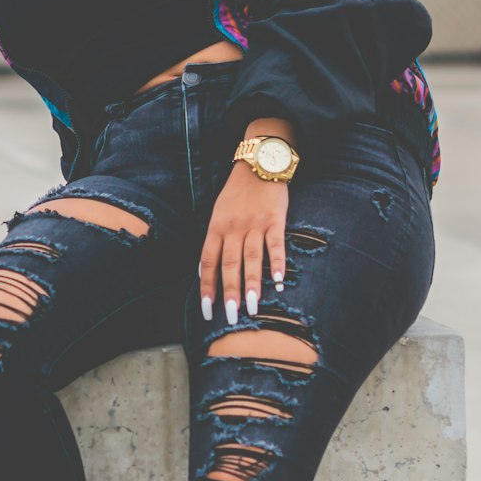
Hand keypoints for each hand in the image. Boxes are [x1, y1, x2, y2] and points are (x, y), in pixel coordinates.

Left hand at [199, 162, 287, 323]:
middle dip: (229, 292)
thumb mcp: (217, 214)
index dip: (207, 287)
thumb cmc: (237, 193)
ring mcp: (255, 224)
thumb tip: (201, 271)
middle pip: (230, 264)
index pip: (208, 262)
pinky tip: (278, 281)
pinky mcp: (275, 219)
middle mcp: (233, 228)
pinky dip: (277, 263)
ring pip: (251, 258)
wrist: (258, 163)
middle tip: (230, 317)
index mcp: (216, 228)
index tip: (207, 309)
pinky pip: (275, 244)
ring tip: (252, 307)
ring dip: (251, 283)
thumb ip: (213, 242)